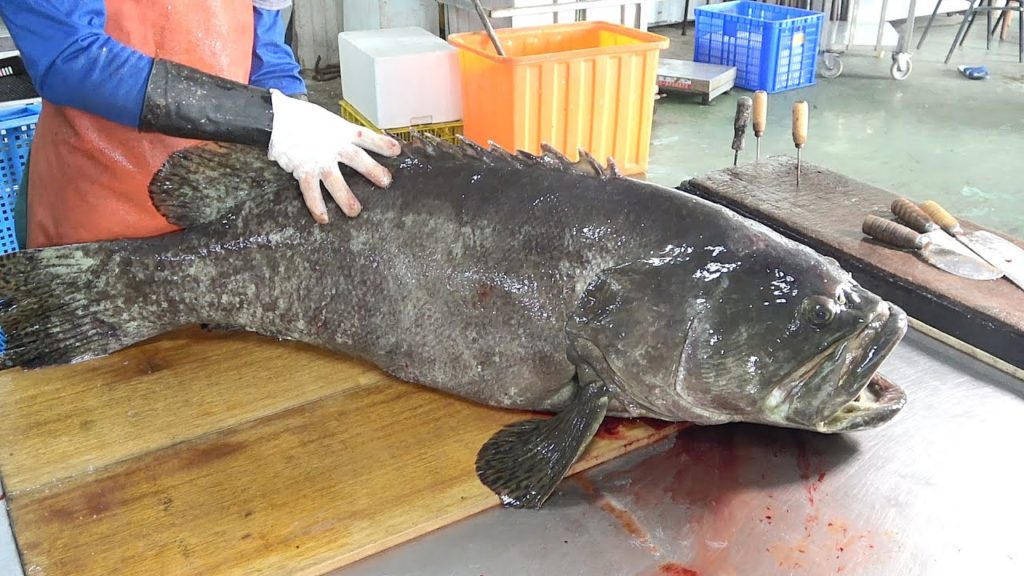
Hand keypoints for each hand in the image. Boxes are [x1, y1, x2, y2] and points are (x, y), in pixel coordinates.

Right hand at [267, 89, 401, 221]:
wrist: (276, 116)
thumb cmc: (301, 118)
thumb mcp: (327, 120)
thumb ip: (340, 134)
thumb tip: (355, 142)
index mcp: (340, 131)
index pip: (366, 136)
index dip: (382, 143)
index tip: (397, 151)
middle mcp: (333, 145)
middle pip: (357, 158)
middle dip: (372, 170)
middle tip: (386, 182)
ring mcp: (318, 159)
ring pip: (335, 180)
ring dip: (345, 197)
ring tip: (355, 212)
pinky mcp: (304, 170)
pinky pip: (311, 191)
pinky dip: (317, 206)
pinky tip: (324, 219)